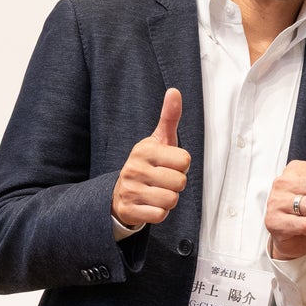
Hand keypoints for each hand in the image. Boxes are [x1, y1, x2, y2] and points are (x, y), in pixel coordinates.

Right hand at [111, 90, 191, 228]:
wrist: (120, 192)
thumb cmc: (148, 164)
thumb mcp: (159, 140)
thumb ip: (169, 117)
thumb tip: (174, 91)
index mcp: (145, 150)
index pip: (185, 161)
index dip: (181, 166)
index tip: (169, 165)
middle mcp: (134, 169)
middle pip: (180, 182)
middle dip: (176, 184)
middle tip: (163, 180)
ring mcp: (130, 190)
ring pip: (171, 200)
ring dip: (169, 200)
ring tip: (157, 192)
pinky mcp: (129, 210)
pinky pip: (160, 215)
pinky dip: (159, 213)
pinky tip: (150, 204)